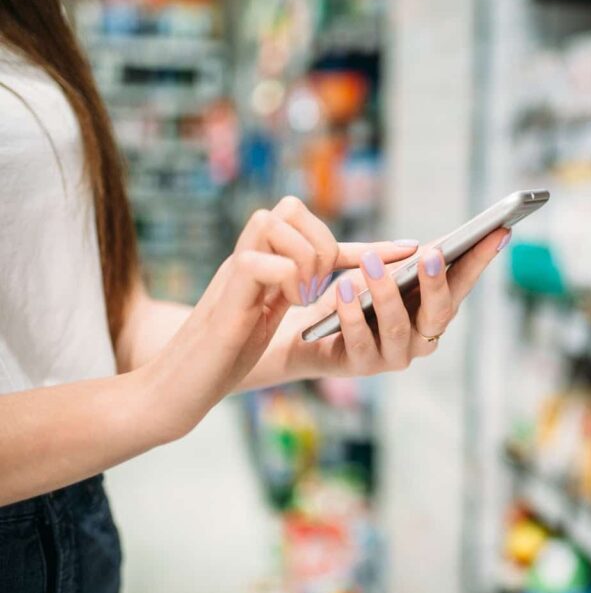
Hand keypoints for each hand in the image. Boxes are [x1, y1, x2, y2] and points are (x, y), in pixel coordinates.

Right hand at [141, 196, 416, 435]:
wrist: (179, 384)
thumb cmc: (229, 351)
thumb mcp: (275, 311)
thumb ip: (301, 286)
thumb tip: (348, 278)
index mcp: (264, 257)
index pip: (315, 231)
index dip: (365, 243)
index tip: (409, 250)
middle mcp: (248, 253)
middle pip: (291, 208)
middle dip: (322, 245)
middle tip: (317, 287)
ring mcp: (236, 267)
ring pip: (278, 222)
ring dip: (305, 259)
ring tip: (301, 296)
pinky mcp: (228, 291)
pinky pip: (265, 260)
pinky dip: (286, 279)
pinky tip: (287, 304)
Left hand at [265, 222, 510, 379]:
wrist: (306, 332)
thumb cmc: (350, 295)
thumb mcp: (379, 271)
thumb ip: (404, 263)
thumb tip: (432, 249)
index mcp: (433, 311)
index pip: (463, 284)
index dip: (480, 260)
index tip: (498, 231)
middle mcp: (422, 338)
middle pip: (440, 313)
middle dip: (437, 283)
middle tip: (433, 254)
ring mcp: (393, 356)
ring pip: (399, 327)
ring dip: (386, 293)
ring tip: (371, 264)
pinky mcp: (360, 365)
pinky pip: (360, 339)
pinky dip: (352, 312)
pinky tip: (345, 287)